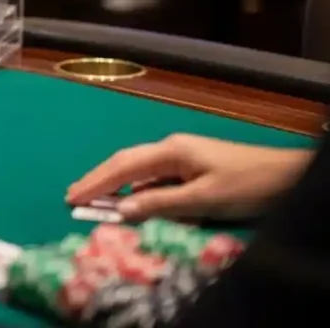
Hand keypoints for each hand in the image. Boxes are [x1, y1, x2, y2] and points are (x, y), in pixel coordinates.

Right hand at [66, 134, 312, 221]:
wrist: (286, 176)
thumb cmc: (246, 184)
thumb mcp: (203, 199)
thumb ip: (160, 203)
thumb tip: (120, 210)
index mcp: (170, 151)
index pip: (122, 167)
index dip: (96, 183)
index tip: (72, 197)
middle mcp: (170, 148)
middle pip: (125, 163)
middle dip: (98, 179)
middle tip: (72, 196)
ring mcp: (181, 157)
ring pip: (140, 171)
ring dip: (117, 185)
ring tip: (94, 201)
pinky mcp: (192, 168)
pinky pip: (156, 179)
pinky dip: (138, 190)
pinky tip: (133, 203)